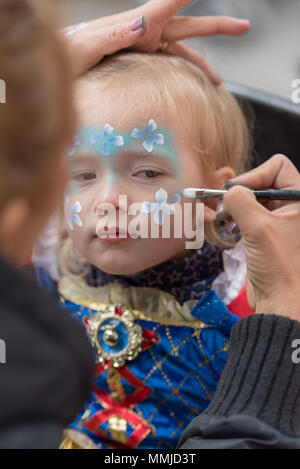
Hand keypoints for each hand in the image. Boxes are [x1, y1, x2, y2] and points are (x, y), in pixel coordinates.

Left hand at [61, 0, 249, 81]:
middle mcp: (143, 34)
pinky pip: (167, 67)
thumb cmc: (65, 56)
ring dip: (202, 62)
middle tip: (244, 27)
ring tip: (218, 80)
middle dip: (216, 27)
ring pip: (180, 51)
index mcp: (133, 25)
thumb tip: (143, 22)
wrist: (56, 69)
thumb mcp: (85, 46)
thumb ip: (112, 33)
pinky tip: (188, 87)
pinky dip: (180, 75)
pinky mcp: (139, 62)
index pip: (167, 5)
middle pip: (186, 27)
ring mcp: (142, 48)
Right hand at [222, 155, 299, 319]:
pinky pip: (248, 213)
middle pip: (262, 180)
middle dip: (242, 191)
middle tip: (226, 205)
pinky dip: (236, 217)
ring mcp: (278, 219)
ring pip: (252, 197)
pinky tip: (231, 228)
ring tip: (226, 218)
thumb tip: (228, 192)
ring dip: (236, 205)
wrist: (280, 300)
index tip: (239, 194)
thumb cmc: (279, 266)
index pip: (277, 166)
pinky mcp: (266, 232)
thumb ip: (241, 201)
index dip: (255, 175)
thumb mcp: (258, 228)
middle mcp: (292, 206)